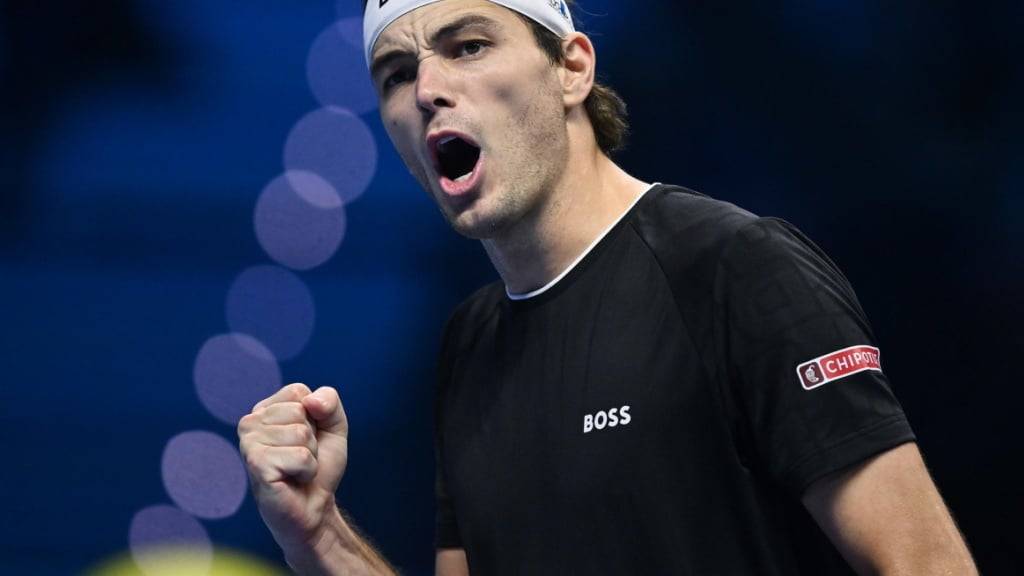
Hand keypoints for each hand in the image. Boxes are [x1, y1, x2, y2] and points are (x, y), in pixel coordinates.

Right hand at [238, 383, 348, 555]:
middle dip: (312, 438)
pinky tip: (292, 479)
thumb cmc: (319, 468)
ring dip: (310, 456)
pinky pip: (300, 456)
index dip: (316, 417)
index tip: (307, 439)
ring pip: (301, 433)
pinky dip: (307, 470)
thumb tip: (309, 402)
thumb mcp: (333, 427)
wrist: (314, 509)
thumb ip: (329, 402)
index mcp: (265, 409)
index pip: (299, 391)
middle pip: (300, 411)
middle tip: (301, 458)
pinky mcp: (255, 464)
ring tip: (296, 469)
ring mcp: (249, 443)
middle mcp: (250, 422)